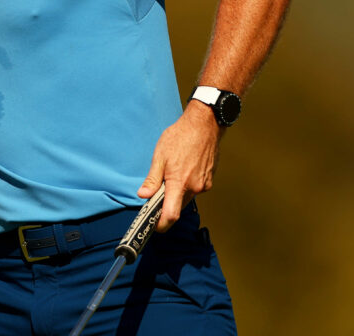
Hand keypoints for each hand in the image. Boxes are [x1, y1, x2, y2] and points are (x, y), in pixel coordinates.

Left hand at [137, 101, 221, 231]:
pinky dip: (186, 186)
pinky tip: (182, 170)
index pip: (171, 214)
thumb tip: (143, 195)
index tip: (154, 227)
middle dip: (166, 205)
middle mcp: (194, 187)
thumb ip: (152, 179)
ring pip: (186, 198)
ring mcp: (204, 184)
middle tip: (156, 194)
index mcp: (179, 183)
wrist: (204, 125)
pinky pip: (195, 189)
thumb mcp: (160, 156)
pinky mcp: (209, 180)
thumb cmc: (180, 137)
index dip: (162, 224)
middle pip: (178, 207)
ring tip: (170, 174)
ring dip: (176, 193)